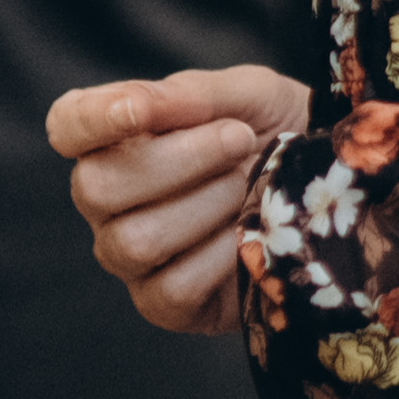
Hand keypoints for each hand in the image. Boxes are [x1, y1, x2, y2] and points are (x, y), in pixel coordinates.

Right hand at [45, 65, 311, 336]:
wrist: (330, 190)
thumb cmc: (275, 133)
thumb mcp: (245, 94)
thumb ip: (188, 95)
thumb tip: (138, 106)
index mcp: (113, 136)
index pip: (68, 125)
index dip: (92, 119)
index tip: (141, 109)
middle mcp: (107, 199)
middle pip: (95, 187)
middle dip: (177, 161)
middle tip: (238, 140)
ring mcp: (129, 255)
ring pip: (133, 241)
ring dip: (205, 206)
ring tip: (247, 186)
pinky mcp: (163, 303)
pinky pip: (171, 287)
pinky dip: (220, 256)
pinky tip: (249, 232)